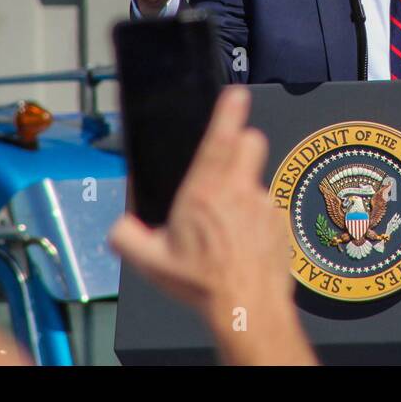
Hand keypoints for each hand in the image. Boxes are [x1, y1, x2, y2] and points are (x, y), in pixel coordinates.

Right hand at [109, 87, 315, 365]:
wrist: (247, 308)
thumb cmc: (202, 285)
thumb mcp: (150, 263)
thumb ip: (126, 237)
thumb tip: (119, 227)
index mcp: (205, 191)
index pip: (221, 135)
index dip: (229, 109)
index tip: (235, 93)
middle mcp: (239, 191)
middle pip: (251, 142)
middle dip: (241, 143)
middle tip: (225, 163)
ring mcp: (264, 205)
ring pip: (256, 181)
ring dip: (244, 193)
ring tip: (228, 227)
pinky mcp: (281, 223)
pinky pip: (267, 211)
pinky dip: (257, 221)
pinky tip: (244, 244)